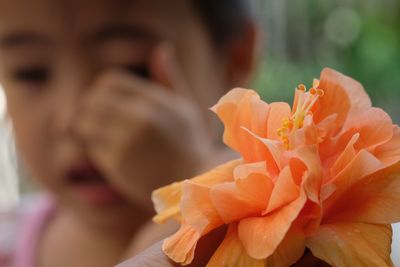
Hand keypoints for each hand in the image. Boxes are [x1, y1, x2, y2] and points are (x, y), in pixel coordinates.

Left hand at [74, 43, 215, 207]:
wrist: (192, 184)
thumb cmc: (188, 143)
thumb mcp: (185, 106)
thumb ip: (169, 78)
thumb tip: (161, 48)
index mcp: (155, 100)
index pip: (109, 81)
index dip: (101, 90)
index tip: (106, 102)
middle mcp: (140, 117)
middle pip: (92, 100)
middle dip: (89, 108)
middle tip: (96, 119)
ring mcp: (127, 140)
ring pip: (85, 122)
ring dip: (85, 127)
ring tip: (97, 134)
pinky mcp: (117, 163)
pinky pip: (91, 146)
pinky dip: (93, 147)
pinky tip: (109, 152)